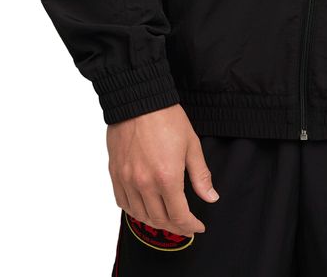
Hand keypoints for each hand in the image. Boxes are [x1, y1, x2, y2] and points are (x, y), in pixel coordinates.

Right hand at [107, 104, 217, 237]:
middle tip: (185, 225)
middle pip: (159, 219)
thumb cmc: (166, 118)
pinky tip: (144, 208)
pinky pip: (122, 203)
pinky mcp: (115, 174)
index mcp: (167, 177)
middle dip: (175, 227)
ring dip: (155, 222)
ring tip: (167, 218)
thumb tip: (211, 197)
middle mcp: (144, 183)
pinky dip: (134, 211)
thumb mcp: (191, 144)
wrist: (139, 99)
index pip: (179, 215)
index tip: (198, 226)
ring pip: (140, 215)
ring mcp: (127, 180)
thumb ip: (200, 175)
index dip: (190, 226)